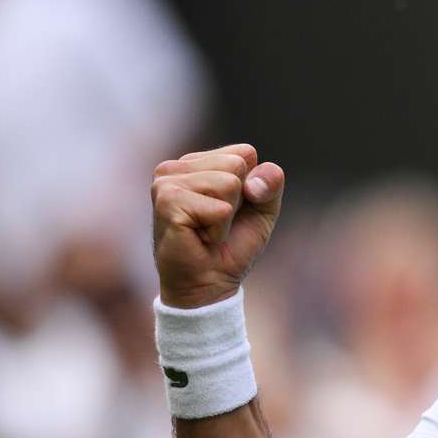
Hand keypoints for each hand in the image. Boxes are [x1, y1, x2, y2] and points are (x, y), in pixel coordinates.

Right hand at [151, 144, 283, 307]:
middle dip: (239, 200)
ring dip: (226, 216)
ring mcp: (167, 182)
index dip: (252, 186)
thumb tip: (253, 182)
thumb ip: (271, 183)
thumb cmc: (232, 245)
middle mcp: (176, 167)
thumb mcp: (263, 209)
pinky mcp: (168, 203)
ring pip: (228, 183)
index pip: (245, 153)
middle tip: (217, 222)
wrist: (208, 284)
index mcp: (197, 162)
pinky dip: (219, 230)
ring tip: (207, 230)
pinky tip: (200, 238)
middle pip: (237, 165)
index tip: (231, 209)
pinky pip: (220, 209)